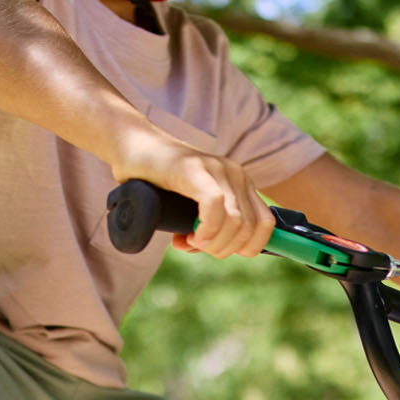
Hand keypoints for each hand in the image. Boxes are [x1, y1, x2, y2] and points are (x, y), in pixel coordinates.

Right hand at [122, 139, 267, 257]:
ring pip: (235, 222)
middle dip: (224, 249)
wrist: (134, 148)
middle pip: (249, 229)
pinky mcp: (196, 170)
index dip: (248, 248)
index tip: (220, 251)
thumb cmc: (159, 181)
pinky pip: (215, 206)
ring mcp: (218, 169)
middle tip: (197, 247)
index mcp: (241, 184)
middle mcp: (236, 175)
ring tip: (189, 241)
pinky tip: (192, 236)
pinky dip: (206, 229)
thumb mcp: (192, 206)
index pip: (265, 224)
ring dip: (213, 243)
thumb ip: (207, 225)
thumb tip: (208, 248)